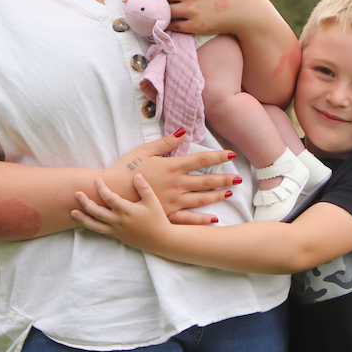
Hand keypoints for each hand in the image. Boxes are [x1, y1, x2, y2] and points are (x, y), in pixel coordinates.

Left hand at [72, 174, 174, 249]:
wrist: (160, 240)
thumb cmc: (157, 219)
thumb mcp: (152, 201)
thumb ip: (144, 187)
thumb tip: (136, 175)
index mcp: (126, 210)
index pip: (109, 198)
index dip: (101, 188)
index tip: (97, 179)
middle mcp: (118, 221)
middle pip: (96, 211)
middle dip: (85, 202)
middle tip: (76, 193)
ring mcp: (116, 230)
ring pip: (95, 225)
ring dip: (82, 218)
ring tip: (72, 212)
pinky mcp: (116, 236)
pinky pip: (100, 231)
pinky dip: (91, 226)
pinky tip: (85, 221)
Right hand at [104, 130, 238, 224]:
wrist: (112, 192)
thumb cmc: (127, 168)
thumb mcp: (145, 150)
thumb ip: (166, 142)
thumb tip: (183, 132)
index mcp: (173, 166)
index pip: (201, 159)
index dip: (218, 156)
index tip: (232, 154)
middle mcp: (177, 184)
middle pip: (206, 180)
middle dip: (224, 178)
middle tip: (239, 178)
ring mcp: (173, 201)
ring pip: (201, 199)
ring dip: (217, 196)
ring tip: (230, 193)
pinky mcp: (167, 214)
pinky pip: (189, 218)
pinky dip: (202, 219)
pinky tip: (214, 218)